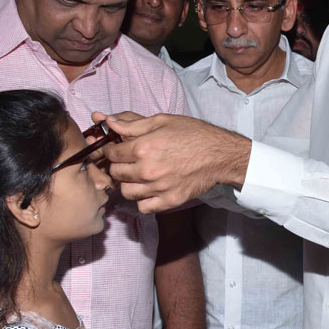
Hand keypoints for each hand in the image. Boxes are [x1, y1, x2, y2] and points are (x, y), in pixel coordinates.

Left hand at [94, 111, 251, 213]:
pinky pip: (143, 207)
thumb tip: (108, 122)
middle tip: (127, 161)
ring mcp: (158, 188)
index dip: (110, 149)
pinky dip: (142, 200)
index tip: (116, 148)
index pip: (111, 153)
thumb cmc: (193, 134)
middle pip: (116, 173)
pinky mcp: (169, 201)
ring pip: (126, 192)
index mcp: (143, 147)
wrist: (220, 154)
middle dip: (118, 165)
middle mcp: (148, 170)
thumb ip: (133, 123)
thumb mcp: (163, 121)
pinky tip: (149, 189)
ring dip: (128, 183)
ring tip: (137, 175)